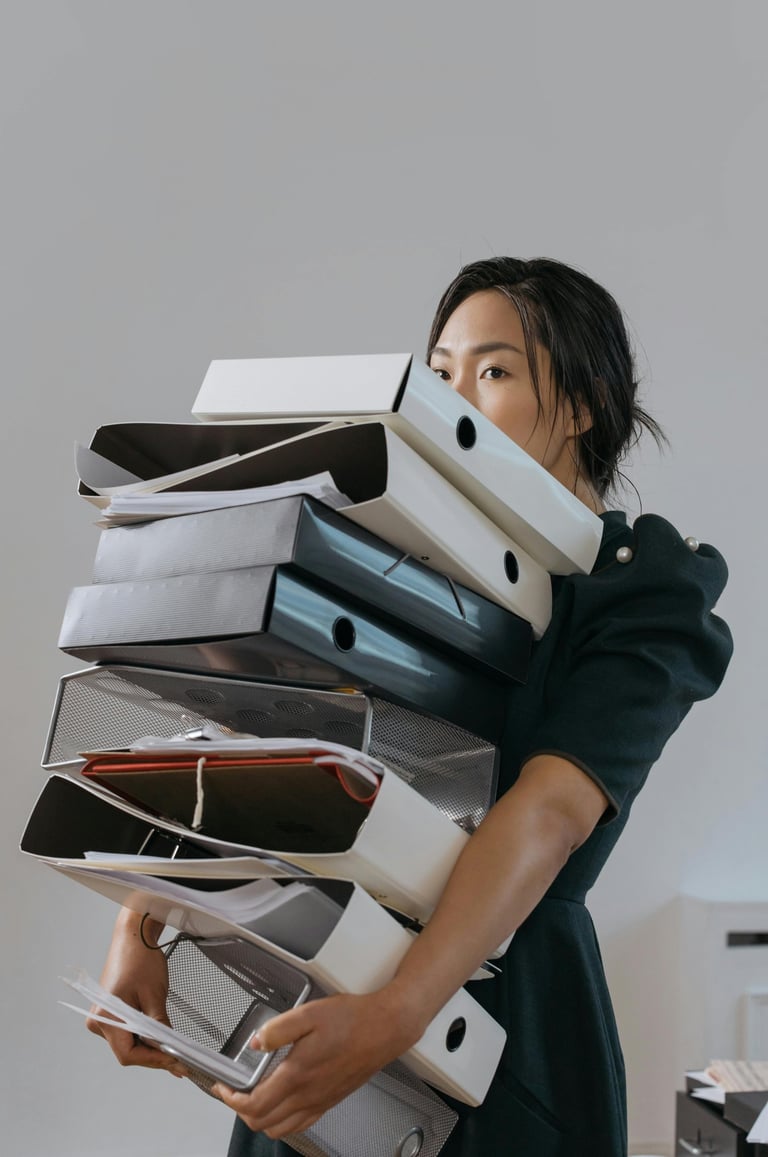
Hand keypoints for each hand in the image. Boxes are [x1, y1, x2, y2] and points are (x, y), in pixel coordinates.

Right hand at [85, 908, 186, 1077]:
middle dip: (153, 1056)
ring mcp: (103, 1017)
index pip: (128, 1054)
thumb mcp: (155, 995)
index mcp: (106, 1017)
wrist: (133, 936)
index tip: (175, 1063)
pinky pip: (126, 1032)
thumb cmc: (141, 959)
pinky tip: (160, 1039)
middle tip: (179, 1062)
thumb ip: (160, 1027)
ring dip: (149, 1047)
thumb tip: (170, 1051)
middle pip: (127, 1051)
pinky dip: (144, 1036)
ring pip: (127, 1043)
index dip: (153, 1061)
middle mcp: (98, 1021)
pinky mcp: (109, 1013)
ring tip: (173, 1051)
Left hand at [212, 988, 422, 1138]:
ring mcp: (320, 1102)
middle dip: (242, 1111)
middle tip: (234, 1091)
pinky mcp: (330, 1101)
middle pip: (263, 1122)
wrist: (385, 1028)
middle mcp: (307, 1095)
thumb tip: (255, 1043)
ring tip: (253, 1098)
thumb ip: (277, 1029)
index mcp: (297, 1075)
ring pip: (280, 1129)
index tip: (223, 1088)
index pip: (254, 1105)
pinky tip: (282, 1104)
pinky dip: (283, 1122)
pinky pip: (300, 1125)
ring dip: (261, 1119)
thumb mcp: (309, 1013)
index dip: (232, 1100)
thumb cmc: (352, 1020)